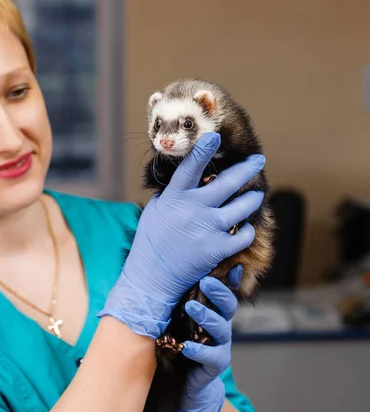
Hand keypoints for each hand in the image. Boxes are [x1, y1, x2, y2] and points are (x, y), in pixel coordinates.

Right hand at [99, 133, 264, 337]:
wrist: (152, 276)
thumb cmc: (152, 240)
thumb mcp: (157, 209)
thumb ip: (175, 191)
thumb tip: (193, 175)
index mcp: (175, 196)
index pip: (192, 166)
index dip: (204, 149)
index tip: (216, 136)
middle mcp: (193, 209)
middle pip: (229, 182)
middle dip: (248, 168)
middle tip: (258, 160)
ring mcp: (208, 228)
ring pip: (243, 206)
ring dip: (253, 198)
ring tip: (256, 195)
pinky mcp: (218, 249)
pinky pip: (244, 234)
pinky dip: (247, 229)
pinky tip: (244, 227)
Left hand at [178, 267, 241, 411]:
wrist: (184, 379)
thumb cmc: (181, 342)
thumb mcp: (180, 318)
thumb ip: (184, 299)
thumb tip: (176, 273)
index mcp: (215, 313)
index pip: (226, 293)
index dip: (229, 281)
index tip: (228, 266)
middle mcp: (222, 327)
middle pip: (228, 307)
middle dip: (218, 293)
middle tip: (205, 282)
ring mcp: (221, 345)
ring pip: (221, 329)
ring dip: (206, 316)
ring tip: (191, 307)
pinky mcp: (216, 364)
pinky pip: (211, 356)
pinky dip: (199, 350)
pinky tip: (186, 346)